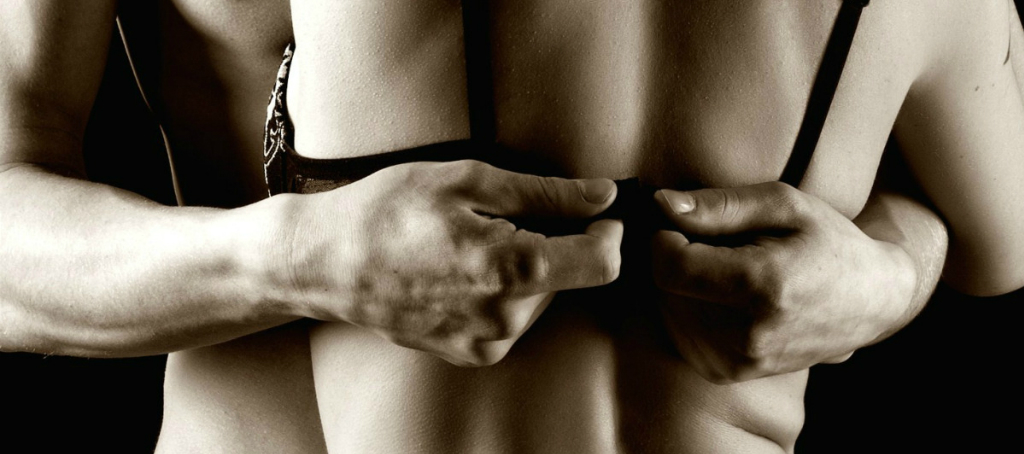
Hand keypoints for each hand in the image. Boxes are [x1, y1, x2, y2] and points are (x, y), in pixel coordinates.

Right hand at [288, 160, 622, 365]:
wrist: (324, 263)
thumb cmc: (387, 211)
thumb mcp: (467, 180)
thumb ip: (545, 193)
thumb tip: (601, 196)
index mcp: (511, 268)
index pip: (603, 262)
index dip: (609, 231)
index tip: (595, 211)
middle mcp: (505, 316)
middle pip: (570, 276)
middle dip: (555, 242)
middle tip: (503, 216)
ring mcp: (487, 341)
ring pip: (542, 297)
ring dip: (526, 267)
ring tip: (471, 242)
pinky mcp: (470, 352)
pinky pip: (512, 317)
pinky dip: (502, 291)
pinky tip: (460, 270)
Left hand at [651, 182, 916, 382]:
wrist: (870, 303)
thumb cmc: (828, 242)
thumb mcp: (785, 205)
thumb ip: (720, 205)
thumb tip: (661, 204)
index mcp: (764, 286)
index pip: (669, 266)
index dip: (665, 237)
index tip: (685, 223)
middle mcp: (747, 334)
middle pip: (664, 287)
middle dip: (678, 257)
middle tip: (721, 245)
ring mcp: (736, 361)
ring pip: (667, 309)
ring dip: (683, 284)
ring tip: (730, 271)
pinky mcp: (727, 372)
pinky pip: (677, 330)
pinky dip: (690, 307)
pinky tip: (727, 297)